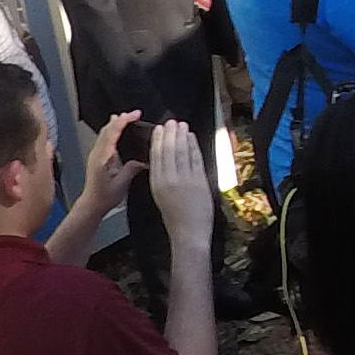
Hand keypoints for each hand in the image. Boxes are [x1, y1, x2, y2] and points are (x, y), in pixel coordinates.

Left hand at [78, 114, 138, 211]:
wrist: (92, 204)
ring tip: (128, 118)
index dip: (124, 120)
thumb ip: (132, 168)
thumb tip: (142, 159)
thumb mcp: (122, 184)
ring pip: (104, 132)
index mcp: (103, 157)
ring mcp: (96, 154)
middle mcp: (97, 153)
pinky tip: (119, 132)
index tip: (135, 115)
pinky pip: (104, 138)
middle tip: (134, 114)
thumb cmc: (104, 197)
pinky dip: (113, 130)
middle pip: (107, 128)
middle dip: (121, 118)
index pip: (112, 132)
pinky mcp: (98, 157)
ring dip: (116, 123)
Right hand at [144, 120, 208, 247]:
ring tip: (182, 125)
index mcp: (157, 183)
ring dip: (182, 136)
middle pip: (168, 150)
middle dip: (170, 134)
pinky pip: (195, 158)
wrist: (188, 233)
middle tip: (172, 121)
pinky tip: (192, 138)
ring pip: (181, 152)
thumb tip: (165, 160)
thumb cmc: (175, 218)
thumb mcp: (161, 196)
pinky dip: (194, 145)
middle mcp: (168, 179)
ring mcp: (185, 179)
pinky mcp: (199, 181)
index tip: (160, 129)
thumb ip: (162, 178)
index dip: (158, 140)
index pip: (156, 156)